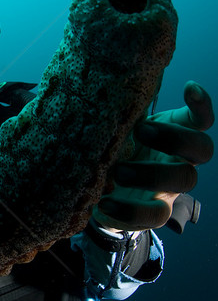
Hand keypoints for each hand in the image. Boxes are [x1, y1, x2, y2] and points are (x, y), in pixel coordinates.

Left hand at [93, 81, 213, 230]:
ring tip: (117, 172)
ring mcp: (172, 186)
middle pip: (202, 148)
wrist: (98, 188)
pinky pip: (156, 215)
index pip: (198, 118)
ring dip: (152, 173)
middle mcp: (180, 158)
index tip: (189, 86)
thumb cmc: (112, 147)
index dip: (201, 105)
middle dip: (174, 137)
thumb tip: (100, 85)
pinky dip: (130, 212)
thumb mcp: (114, 129)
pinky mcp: (156, 209)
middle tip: (140, 132)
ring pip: (186, 179)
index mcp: (174, 132)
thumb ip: (116, 114)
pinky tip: (104, 203)